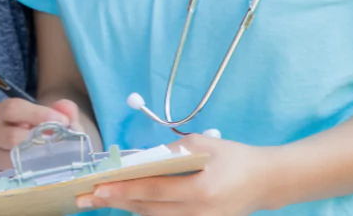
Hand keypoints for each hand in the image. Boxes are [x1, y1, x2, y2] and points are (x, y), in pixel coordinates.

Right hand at [0, 98, 85, 170]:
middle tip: (59, 143)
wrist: (43, 145)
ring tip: (53, 156)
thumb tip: (65, 110)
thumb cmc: (47, 127)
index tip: (63, 122)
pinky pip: (11, 174)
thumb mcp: (58, 116)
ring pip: (10, 158)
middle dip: (37, 141)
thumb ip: (65, 109)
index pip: (13, 109)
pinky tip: (43, 168)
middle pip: (10, 136)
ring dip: (34, 158)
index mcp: (4, 111)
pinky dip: (29, 171)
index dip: (38, 114)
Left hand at [76, 132, 272, 215]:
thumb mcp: (203, 144)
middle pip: (148, 209)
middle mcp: (200, 213)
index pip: (153, 190)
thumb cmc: (235, 157)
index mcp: (202, 189)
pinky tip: (127, 204)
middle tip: (86, 197)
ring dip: (126, 208)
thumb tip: (137, 159)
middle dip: (115, 202)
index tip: (97, 188)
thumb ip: (170, 151)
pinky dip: (146, 212)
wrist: (266, 182)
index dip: (123, 190)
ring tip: (99, 200)